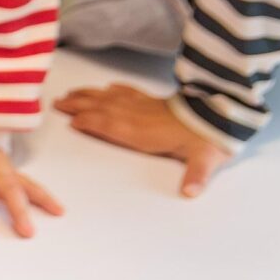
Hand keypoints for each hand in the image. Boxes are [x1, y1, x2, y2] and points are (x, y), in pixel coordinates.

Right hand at [54, 82, 228, 196]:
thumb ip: (196, 175)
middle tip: (56, 102)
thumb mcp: (205, 159)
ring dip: (89, 95)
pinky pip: (130, 92)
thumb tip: (191, 191)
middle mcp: (139, 116)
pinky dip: (116, 90)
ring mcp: (146, 106)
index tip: (71, 120)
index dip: (90, 122)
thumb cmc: (209, 139)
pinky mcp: (155, 100)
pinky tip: (108, 88)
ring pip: (111, 98)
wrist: (223, 115)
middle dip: (79, 105)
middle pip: (103, 108)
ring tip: (71, 93)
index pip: (110, 125)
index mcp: (144, 132)